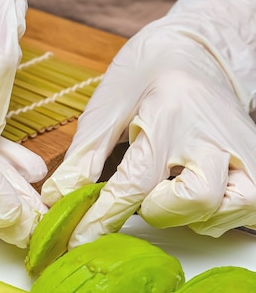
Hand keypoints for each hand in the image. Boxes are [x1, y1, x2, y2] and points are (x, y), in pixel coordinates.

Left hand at [41, 0, 255, 247]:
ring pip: (224, 207)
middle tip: (139, 194)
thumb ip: (82, 158)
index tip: (78, 242)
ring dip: (187, 213)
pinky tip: (192, 196)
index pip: (134, 182)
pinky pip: (247, 206)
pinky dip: (217, 214)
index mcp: (167, 114)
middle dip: (156, 211)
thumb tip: (55, 200)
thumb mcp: (105, 109)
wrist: (196, 50)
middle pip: (193, 200)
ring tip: (166, 190)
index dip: (102, 218)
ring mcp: (239, 148)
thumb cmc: (145, 76)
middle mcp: (211, 134)